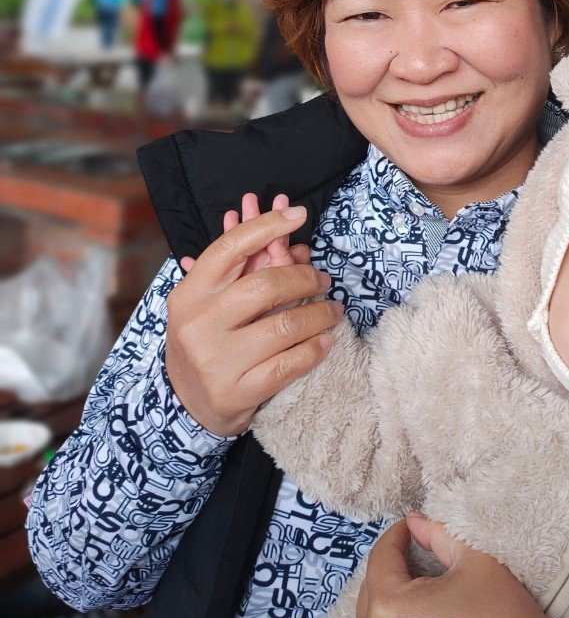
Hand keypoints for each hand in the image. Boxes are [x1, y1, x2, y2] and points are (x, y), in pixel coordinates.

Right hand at [166, 204, 342, 435]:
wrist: (186, 403)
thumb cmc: (207, 340)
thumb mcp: (212, 302)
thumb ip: (244, 268)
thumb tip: (286, 236)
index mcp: (189, 294)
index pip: (230, 248)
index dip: (266, 224)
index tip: (298, 213)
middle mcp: (199, 324)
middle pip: (265, 287)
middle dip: (304, 278)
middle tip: (323, 279)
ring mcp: (217, 361)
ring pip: (284, 327)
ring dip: (319, 314)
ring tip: (332, 310)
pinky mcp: (236, 393)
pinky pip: (289, 365)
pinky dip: (315, 349)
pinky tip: (326, 340)